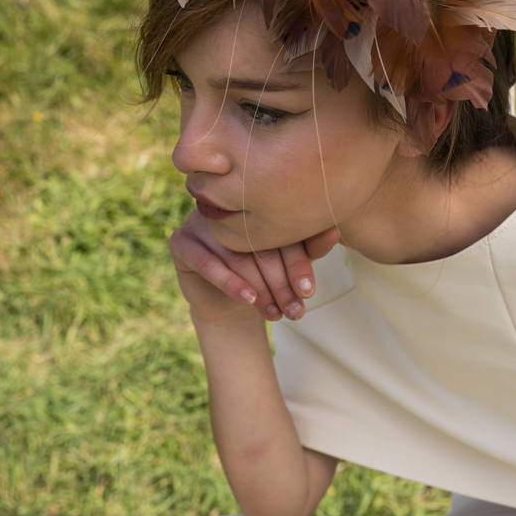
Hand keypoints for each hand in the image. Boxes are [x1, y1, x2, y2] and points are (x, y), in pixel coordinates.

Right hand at [169, 209, 339, 324]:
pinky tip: (248, 299)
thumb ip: (309, 248)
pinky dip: (229, 283)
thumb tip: (335, 230)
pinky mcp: (180, 242)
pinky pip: (206, 262)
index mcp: (254, 203)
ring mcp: (200, 222)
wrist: (227, 304)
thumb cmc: (265, 277)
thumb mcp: (290, 265)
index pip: (278, 230)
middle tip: (295, 309)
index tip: (310, 291)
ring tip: (275, 312)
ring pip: (235, 255)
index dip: (297, 262)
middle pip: (257, 244)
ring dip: (259, 287)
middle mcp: (226, 207)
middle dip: (279, 282)